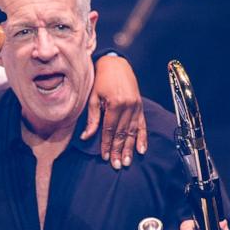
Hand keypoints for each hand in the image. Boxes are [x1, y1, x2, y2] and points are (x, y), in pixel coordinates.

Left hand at [81, 54, 147, 168]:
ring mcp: (136, 106)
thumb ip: (92, 118)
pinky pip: (142, 124)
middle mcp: (128, 106)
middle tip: (117, 165)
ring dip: (130, 148)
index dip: (107, 144)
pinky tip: (141, 149)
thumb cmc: (101, 78)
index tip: (105, 157)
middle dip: (119, 150)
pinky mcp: (140, 106)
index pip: (110, 129)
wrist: (115, 63)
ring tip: (127, 161)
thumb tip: (86, 136)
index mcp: (116, 104)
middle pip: (122, 133)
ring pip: (133, 131)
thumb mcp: (93, 97)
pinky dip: (142, 138)